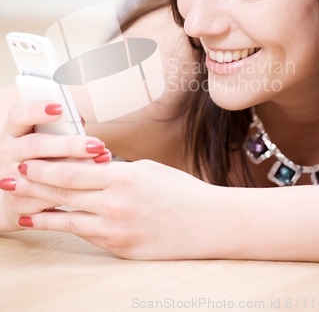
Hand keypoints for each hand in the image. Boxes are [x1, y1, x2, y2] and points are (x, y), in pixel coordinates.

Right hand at [0, 101, 109, 231]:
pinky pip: (48, 199)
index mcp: (13, 131)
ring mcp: (10, 179)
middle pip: (35, 145)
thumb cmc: (37, 158)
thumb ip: (59, 128)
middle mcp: (8, 153)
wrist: (12, 196)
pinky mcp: (18, 203)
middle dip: (69, 145)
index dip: (37, 110)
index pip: (19, 115)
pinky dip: (72, 193)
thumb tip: (80, 119)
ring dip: (76, 170)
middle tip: (96, 144)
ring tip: (101, 162)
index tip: (60, 107)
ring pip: (44, 175)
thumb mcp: (40, 137)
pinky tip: (93, 187)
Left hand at [3, 158, 219, 258]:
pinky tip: (44, 222)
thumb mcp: (146, 169)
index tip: (26, 162)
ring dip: (39, 210)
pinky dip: (60, 227)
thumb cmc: (180, 191)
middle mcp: (115, 204)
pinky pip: (84, 235)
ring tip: (18, 205)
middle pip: (64, 193)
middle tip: (9, 179)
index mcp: (123, 177)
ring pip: (67, 218)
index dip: (45, 167)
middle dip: (33, 185)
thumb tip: (89, 167)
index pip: (73, 170)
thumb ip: (114, 170)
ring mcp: (116, 229)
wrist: (207, 223)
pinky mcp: (119, 247)